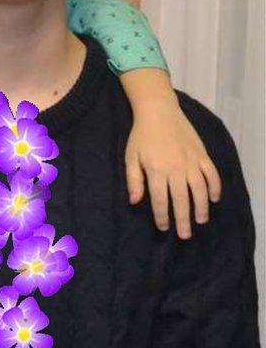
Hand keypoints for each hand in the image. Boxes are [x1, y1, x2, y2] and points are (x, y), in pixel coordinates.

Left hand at [125, 95, 221, 239]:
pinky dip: (215, 188)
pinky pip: (212, 175)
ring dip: (202, 208)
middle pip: (182, 199)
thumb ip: (133, 180)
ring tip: (200, 221)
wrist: (159, 112)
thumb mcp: (130, 157)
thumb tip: (135, 202)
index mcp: (156, 170)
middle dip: (183, 219)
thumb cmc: (141, 136)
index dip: (162, 216)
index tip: (164, 228)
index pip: (160, 200)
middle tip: (185, 235)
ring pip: (200, 190)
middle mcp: (176, 168)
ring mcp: (192, 162)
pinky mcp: (202, 155)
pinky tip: (214, 199)